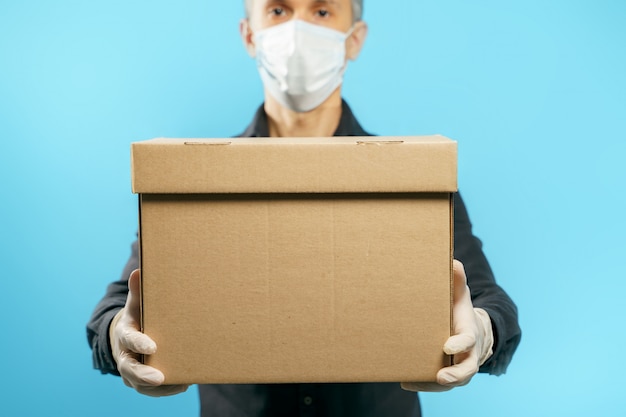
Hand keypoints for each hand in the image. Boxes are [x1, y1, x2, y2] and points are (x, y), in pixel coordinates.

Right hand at [110, 269, 188, 396]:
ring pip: (140, 385)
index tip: (153, 346)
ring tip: (180, 384)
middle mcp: (124, 355)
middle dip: (143, 375)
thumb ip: (139, 290)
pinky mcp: (140, 382)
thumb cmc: (138, 316)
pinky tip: (184, 384)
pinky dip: (167, 389)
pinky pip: (151, 390)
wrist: (130, 335)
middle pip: (129, 369)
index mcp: (124, 333)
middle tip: (159, 378)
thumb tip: (139, 270)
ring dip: (159, 388)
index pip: (128, 339)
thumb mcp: (137, 303)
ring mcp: (131, 371)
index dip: (139, 343)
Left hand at [401, 260, 493, 391]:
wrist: (469, 332)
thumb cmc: (460, 312)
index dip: (460, 344)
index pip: (468, 341)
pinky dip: (421, 384)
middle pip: (467, 370)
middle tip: (441, 377)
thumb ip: (457, 281)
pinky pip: (435, 384)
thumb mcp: (460, 295)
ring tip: (412, 382)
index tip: (447, 346)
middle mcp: (468, 355)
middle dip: (455, 375)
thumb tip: (452, 261)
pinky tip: (405, 381)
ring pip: (451, 381)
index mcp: (470, 334)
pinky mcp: (447, 376)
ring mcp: (458, 368)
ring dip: (432, 384)